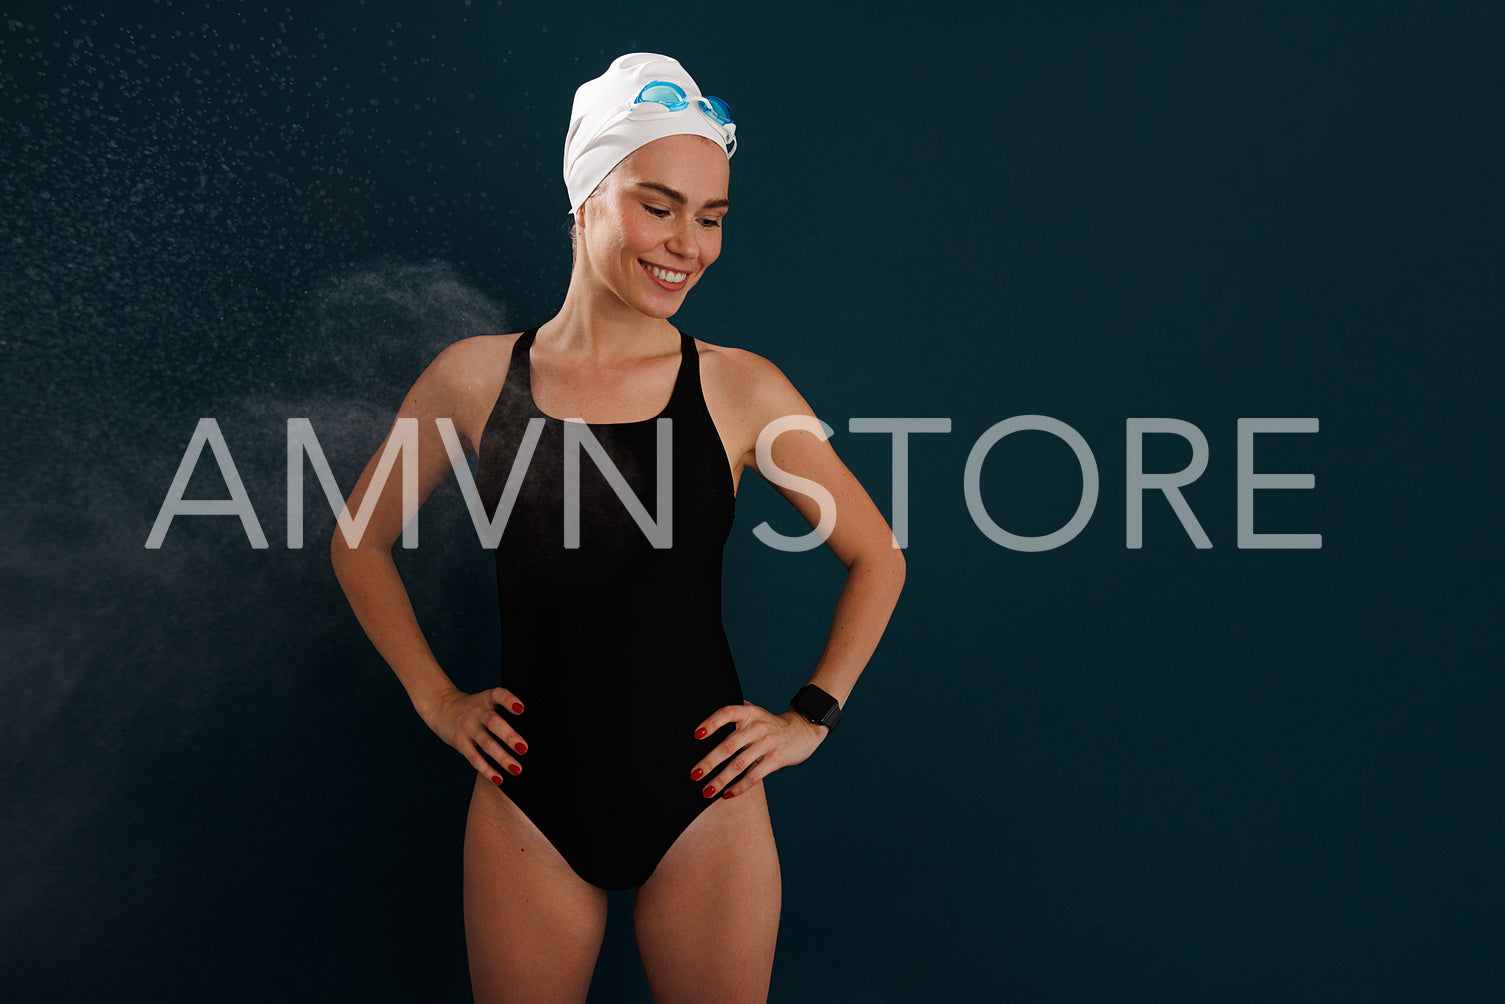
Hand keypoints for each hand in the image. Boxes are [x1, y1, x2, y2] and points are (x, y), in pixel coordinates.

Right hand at [419, 686, 528, 787]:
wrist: (441, 707)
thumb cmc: (474, 708)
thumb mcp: (486, 701)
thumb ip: (503, 711)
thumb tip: (533, 730)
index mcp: (487, 699)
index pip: (499, 695)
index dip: (509, 700)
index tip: (521, 709)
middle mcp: (477, 712)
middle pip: (493, 723)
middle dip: (509, 736)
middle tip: (524, 749)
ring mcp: (467, 727)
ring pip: (486, 743)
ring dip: (502, 758)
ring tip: (517, 769)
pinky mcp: (460, 741)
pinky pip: (473, 757)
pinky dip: (486, 769)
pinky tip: (499, 778)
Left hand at [689, 701, 827, 799]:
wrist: (803, 730)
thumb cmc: (769, 724)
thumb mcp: (754, 714)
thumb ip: (735, 716)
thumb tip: (701, 729)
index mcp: (749, 712)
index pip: (727, 713)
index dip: (711, 723)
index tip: (696, 735)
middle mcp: (758, 726)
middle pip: (729, 745)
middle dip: (709, 762)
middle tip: (694, 775)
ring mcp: (768, 743)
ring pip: (739, 764)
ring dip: (720, 780)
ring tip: (706, 791)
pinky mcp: (776, 759)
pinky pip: (754, 776)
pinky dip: (739, 787)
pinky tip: (726, 794)